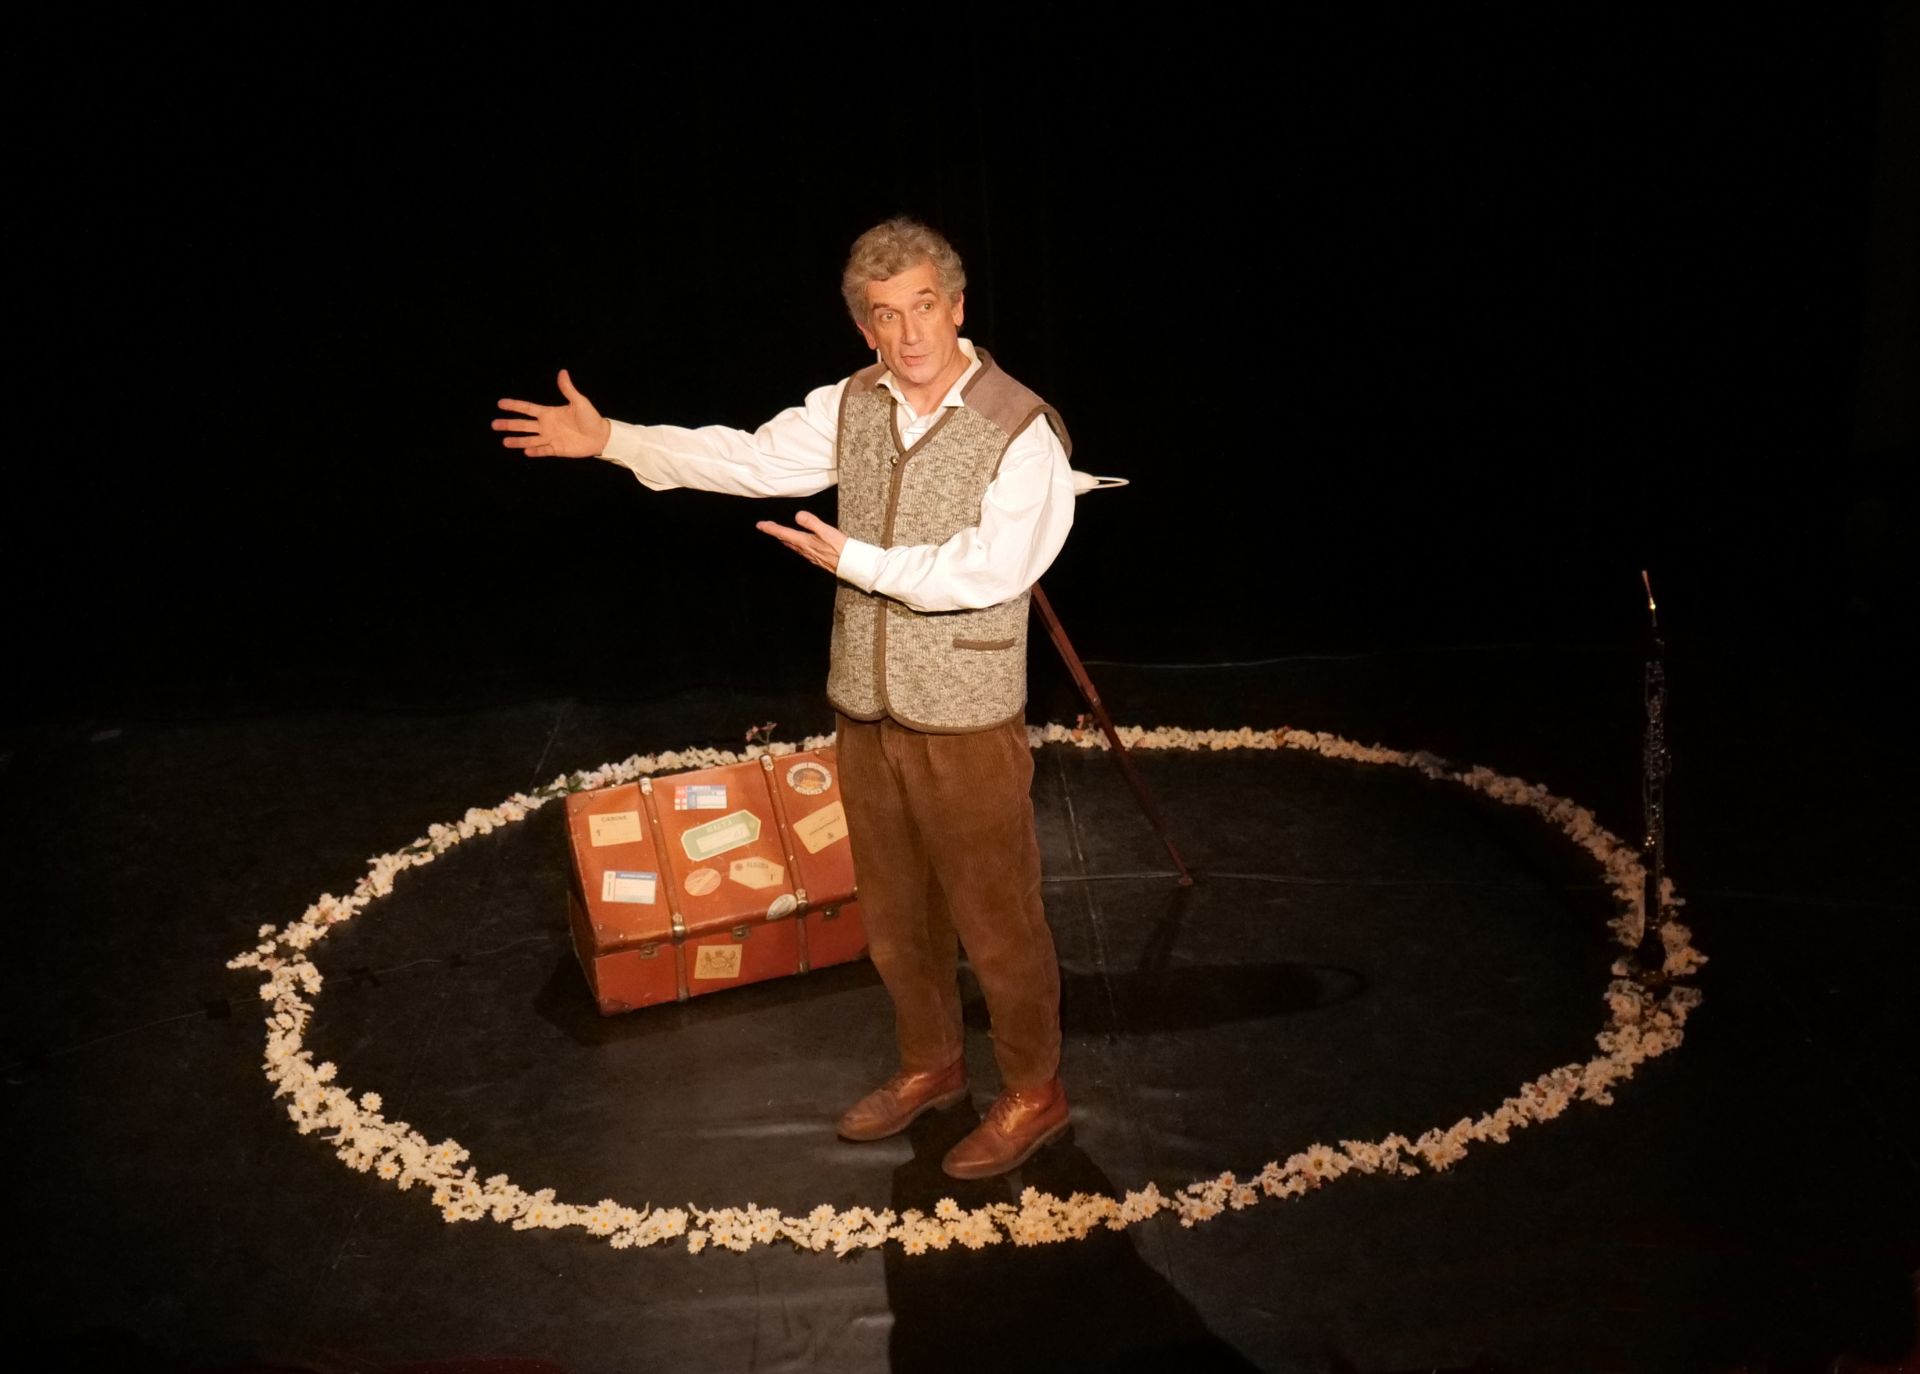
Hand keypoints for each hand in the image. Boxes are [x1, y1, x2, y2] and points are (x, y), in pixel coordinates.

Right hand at [492, 369, 612, 457]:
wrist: (601, 436)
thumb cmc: (591, 417)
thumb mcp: (579, 401)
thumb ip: (568, 389)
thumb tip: (562, 372)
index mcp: (549, 413)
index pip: (527, 408)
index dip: (514, 406)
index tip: (500, 404)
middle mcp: (547, 425)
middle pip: (524, 425)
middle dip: (509, 425)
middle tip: (494, 425)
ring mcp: (551, 438)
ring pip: (530, 440)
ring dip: (518, 441)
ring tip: (504, 442)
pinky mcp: (557, 449)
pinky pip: (543, 450)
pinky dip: (535, 451)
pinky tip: (525, 451)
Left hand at [756, 510, 845, 573]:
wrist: (850, 565)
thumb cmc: (840, 548)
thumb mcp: (826, 531)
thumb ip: (811, 522)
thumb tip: (798, 515)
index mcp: (804, 542)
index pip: (783, 533)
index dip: (771, 528)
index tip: (760, 525)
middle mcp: (804, 550)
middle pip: (785, 540)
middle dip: (775, 533)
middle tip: (766, 527)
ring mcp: (810, 555)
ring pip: (792, 546)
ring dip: (784, 539)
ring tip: (779, 534)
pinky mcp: (816, 558)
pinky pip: (800, 550)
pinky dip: (794, 544)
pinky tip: (798, 544)